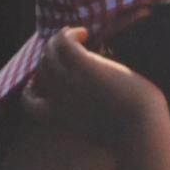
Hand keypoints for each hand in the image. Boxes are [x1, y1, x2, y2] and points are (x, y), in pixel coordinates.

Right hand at [22, 27, 167, 144]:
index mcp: (58, 118)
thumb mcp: (101, 133)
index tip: (43, 81)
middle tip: (72, 50)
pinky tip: (84, 33)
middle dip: (53, 58)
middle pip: (42, 69)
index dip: (32, 89)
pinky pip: (63, 42)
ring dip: (59, 40)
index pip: (28, 103)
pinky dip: (70, 33)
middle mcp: (57, 99)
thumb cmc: (131, 135)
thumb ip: (90, 124)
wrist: (141, 131)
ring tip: (79, 36)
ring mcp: (69, 82)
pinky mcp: (84, 67)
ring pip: (49, 52)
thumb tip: (99, 119)